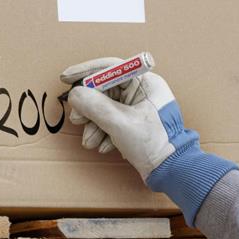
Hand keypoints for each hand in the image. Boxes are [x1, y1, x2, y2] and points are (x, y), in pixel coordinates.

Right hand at [61, 57, 237, 225]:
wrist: (172, 171)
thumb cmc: (154, 144)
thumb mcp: (119, 123)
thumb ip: (94, 106)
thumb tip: (75, 94)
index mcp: (145, 83)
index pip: (110, 68)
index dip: (85, 72)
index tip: (66, 78)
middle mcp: (142, 91)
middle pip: (104, 90)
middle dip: (88, 108)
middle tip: (77, 120)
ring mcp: (138, 108)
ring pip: (105, 108)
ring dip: (93, 125)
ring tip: (90, 141)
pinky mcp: (134, 123)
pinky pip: (111, 121)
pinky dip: (103, 133)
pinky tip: (104, 146)